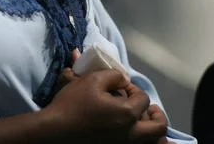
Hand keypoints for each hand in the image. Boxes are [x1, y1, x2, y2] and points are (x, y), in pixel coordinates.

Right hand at [42, 69, 166, 143]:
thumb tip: (123, 81)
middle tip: (146, 109)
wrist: (54, 131)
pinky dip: (145, 142)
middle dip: (156, 114)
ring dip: (153, 131)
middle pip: (159, 126)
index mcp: (128, 114)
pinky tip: (136, 137)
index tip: (121, 87)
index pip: (143, 99)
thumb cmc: (72, 104)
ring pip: (153, 143)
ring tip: (143, 123)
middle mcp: (131, 134)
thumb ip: (114, 76)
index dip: (134, 89)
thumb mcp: (92, 80)